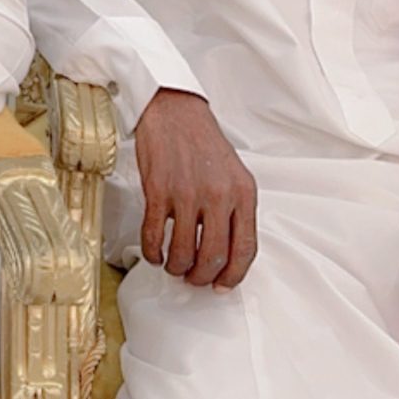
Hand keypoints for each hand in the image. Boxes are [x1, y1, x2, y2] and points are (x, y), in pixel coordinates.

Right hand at [134, 89, 257, 289]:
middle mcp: (218, 196)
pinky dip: (153, 252)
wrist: (174, 112)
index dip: (233, 276)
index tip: (222, 286)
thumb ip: (236, 211)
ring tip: (173, 266)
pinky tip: (154, 253)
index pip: (245, 249)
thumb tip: (227, 253)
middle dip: (202, 277)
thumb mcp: (234, 175)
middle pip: (213, 257)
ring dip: (176, 268)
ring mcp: (186, 194)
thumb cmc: (203, 144)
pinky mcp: (157, 191)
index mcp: (243, 194)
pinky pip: (155, 235)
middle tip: (193, 278)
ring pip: (183, 252)